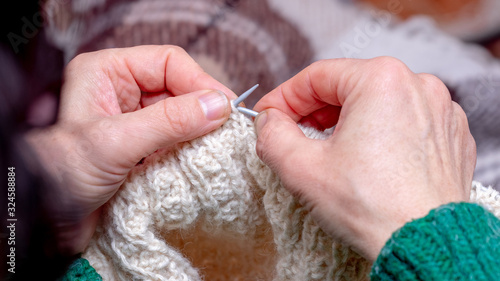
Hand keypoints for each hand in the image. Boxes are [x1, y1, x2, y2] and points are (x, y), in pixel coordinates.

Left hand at [26, 45, 235, 254]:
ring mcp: (132, 121)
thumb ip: (170, 121)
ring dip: (198, 131)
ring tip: (217, 145)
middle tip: (227, 129)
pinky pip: (174, 140)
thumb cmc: (63, 172)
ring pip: (179, 116)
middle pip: (177, 89)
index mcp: (108, 72)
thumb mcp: (118, 141)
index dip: (200, 81)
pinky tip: (198, 159)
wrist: (45, 219)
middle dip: (202, 108)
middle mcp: (121, 91)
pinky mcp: (140, 147)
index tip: (225, 106)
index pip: (168, 63)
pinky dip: (189, 149)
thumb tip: (218, 106)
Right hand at [253, 57, 475, 260]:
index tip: (267, 117)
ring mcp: (440, 110)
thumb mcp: (301, 169)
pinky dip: (378, 134)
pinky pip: (403, 123)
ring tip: (327, 152)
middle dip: (313, 112)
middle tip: (292, 137)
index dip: (284, 97)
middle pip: (347, 88)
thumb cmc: (371, 207)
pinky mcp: (450, 136)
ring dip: (345, 123)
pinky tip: (365, 161)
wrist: (425, 246)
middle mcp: (417, 85)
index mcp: (381, 79)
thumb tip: (268, 122)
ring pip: (376, 104)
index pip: (316, 77)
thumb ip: (271, 135)